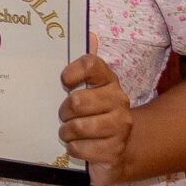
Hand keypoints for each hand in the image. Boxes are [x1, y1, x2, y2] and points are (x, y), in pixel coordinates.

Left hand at [58, 33, 133, 185]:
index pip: (90, 64)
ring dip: (66, 133)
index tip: (64, 81)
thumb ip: (85, 66)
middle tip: (64, 116)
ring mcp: (120, 126)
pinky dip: (74, 149)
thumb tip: (90, 34)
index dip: (73, 72)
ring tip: (69, 133)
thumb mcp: (88, 90)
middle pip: (76, 101)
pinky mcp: (115, 150)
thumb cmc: (96, 113)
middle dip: (63, 112)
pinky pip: (81, 148)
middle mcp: (118, 100)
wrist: (121, 147)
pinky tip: (79, 146)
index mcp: (109, 80)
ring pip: (77, 127)